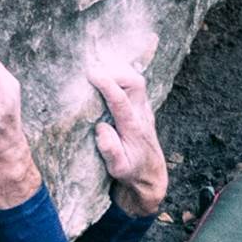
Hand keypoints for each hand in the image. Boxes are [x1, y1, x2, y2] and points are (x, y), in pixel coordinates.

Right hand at [89, 66, 166, 217]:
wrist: (151, 174)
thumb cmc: (131, 171)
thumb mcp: (118, 168)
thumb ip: (110, 150)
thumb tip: (101, 128)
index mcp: (132, 127)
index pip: (121, 99)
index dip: (107, 84)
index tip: (90, 74)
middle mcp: (141, 114)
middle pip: (135, 82)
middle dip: (115, 72)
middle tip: (93, 70)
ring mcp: (144, 109)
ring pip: (137, 80)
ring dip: (119, 71)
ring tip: (99, 67)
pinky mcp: (143, 108)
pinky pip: (135, 85)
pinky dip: (122, 76)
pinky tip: (109, 73)